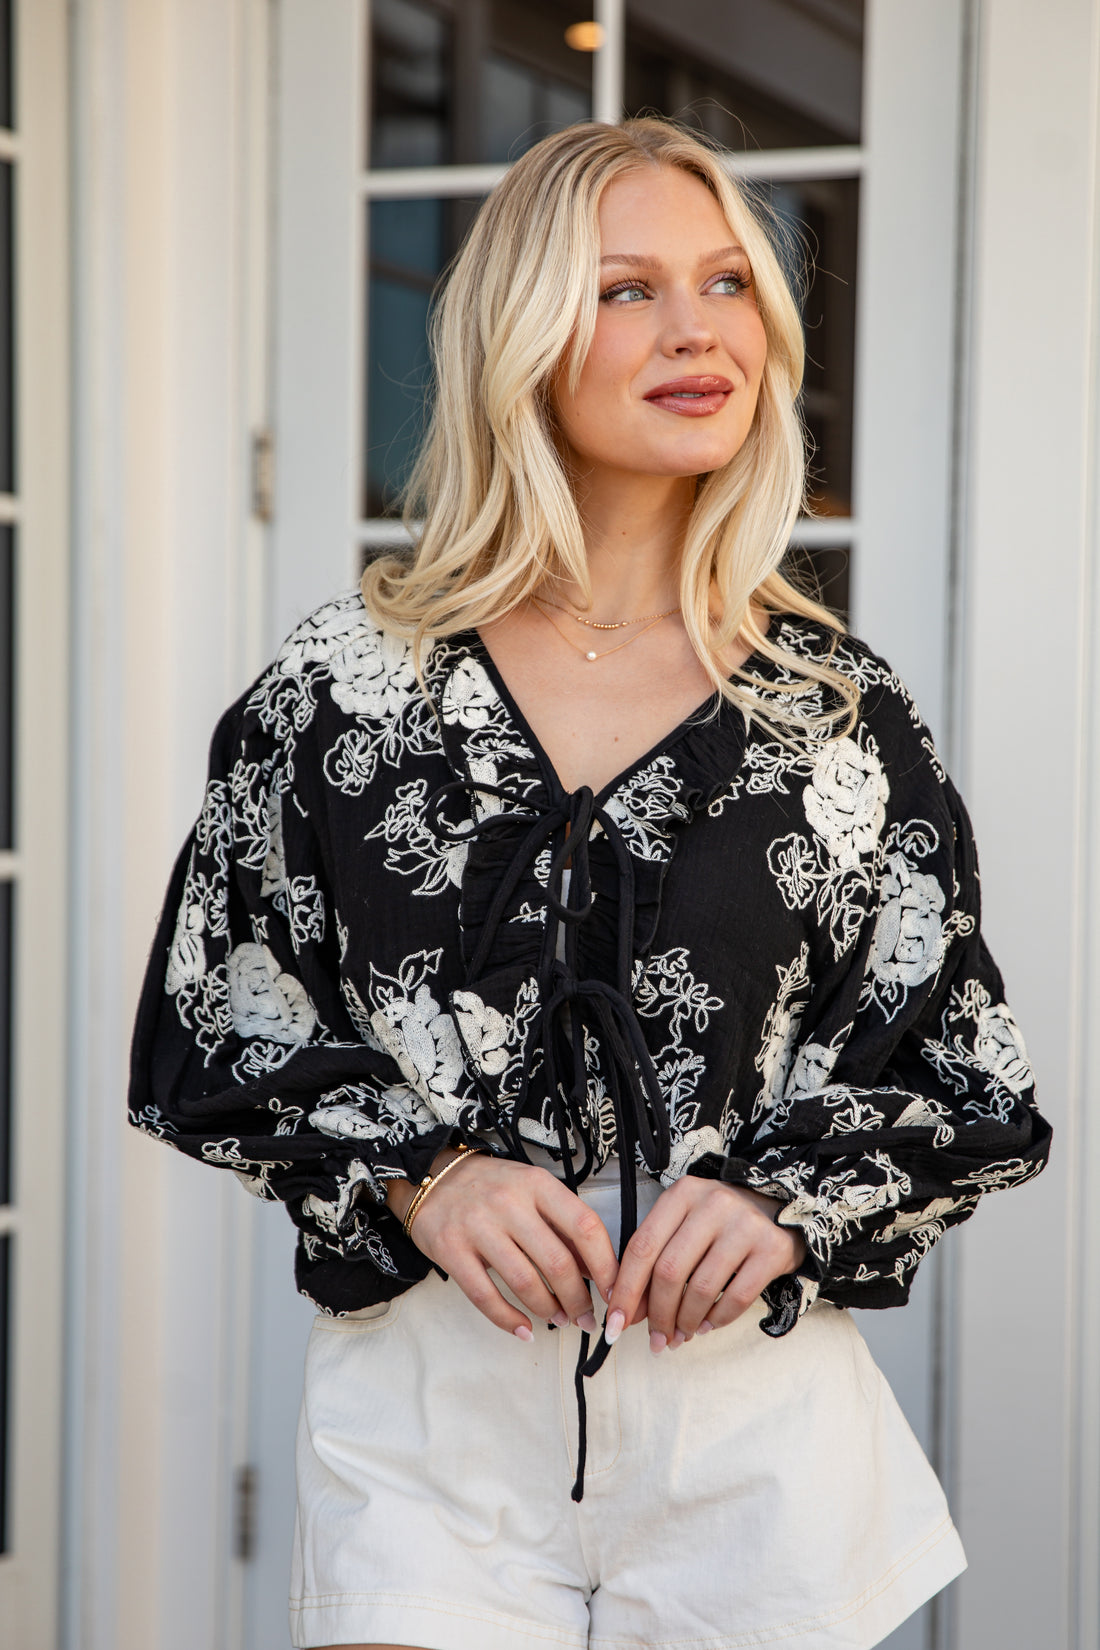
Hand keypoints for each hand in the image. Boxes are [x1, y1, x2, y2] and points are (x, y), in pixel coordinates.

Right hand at [387, 1152, 618, 1342]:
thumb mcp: (531, 1190)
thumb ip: (561, 1225)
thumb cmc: (491, 1186)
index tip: (615, 1292)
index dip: (606, 1266)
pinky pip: (485, 1296)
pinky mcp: (451, 1250)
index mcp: (537, 1184)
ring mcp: (477, 1226)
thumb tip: (597, 1271)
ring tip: (558, 1320)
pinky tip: (524, 1330)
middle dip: (578, 1299)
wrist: (431, 1175)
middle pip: (557, 1262)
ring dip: (548, 1310)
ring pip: (524, 1282)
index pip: (585, 1226)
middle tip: (585, 1317)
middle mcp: (509, 1202)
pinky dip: (509, 1320)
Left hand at [603, 1177, 806, 1351]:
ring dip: (686, 1321)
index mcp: (682, 1194)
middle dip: (658, 1314)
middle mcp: (713, 1203)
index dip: (625, 1289)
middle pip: (669, 1271)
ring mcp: (745, 1225)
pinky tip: (707, 1325)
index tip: (615, 1322)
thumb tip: (628, 1310)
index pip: (643, 1247)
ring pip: (701, 1288)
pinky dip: (716, 1319)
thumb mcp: (684, 1224)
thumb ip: (655, 1259)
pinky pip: (737, 1297)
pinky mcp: (772, 1249)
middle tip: (656, 1339)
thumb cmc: (719, 1223)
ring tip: (681, 1334)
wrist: (779, 1210)